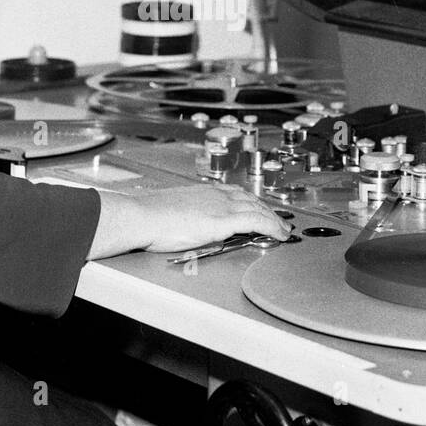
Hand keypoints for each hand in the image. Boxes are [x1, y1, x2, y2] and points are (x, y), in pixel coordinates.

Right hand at [87, 183, 290, 259]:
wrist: (142, 215)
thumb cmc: (149, 216)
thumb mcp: (173, 210)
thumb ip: (187, 214)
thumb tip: (189, 223)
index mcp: (203, 192)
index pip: (236, 193)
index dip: (253, 202)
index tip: (260, 209)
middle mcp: (216, 195)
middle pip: (252, 200)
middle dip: (268, 210)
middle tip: (279, 220)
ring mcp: (221, 206)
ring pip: (258, 209)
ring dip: (274, 219)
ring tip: (283, 229)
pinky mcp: (222, 221)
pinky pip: (256, 221)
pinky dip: (272, 226)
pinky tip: (279, 234)